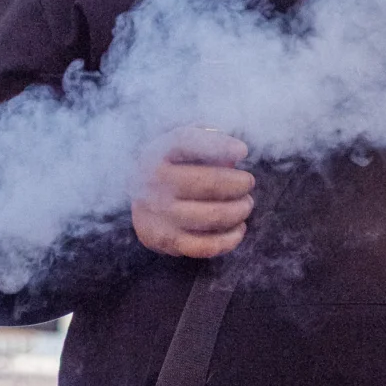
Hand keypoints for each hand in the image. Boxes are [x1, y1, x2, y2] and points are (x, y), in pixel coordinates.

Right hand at [131, 126, 252, 259]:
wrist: (138, 201)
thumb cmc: (172, 168)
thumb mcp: (181, 146)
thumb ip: (207, 139)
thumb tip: (237, 153)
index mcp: (156, 154)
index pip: (188, 143)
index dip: (220, 145)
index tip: (242, 151)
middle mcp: (154, 183)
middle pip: (209, 183)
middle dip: (239, 183)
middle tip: (248, 183)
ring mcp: (158, 215)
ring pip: (213, 215)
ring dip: (239, 210)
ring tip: (245, 204)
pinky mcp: (166, 241)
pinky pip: (206, 246)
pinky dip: (230, 239)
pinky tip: (239, 228)